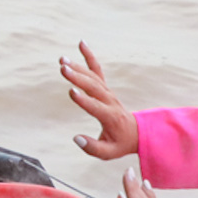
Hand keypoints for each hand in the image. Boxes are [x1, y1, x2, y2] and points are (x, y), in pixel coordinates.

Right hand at [63, 41, 138, 159]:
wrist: (135, 132)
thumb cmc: (119, 143)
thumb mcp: (109, 153)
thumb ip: (92, 147)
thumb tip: (76, 138)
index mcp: (110, 117)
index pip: (96, 107)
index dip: (84, 100)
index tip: (71, 91)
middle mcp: (110, 101)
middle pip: (94, 87)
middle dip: (78, 77)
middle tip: (63, 68)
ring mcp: (108, 92)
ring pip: (93, 77)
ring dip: (78, 67)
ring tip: (62, 60)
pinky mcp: (105, 87)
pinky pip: (97, 70)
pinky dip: (89, 56)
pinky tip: (81, 43)